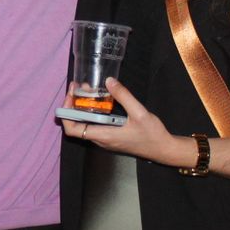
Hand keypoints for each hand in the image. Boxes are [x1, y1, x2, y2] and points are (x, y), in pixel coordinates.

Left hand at [60, 78, 193, 168]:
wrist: (163, 149)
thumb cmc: (152, 134)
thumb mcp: (139, 113)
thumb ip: (123, 96)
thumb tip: (109, 81)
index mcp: (104, 136)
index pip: (73, 130)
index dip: (66, 113)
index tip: (71, 96)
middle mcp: (101, 140)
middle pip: (77, 124)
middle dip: (74, 105)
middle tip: (79, 87)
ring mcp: (106, 139)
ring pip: (86, 124)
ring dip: (83, 107)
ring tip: (88, 89)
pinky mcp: (111, 137)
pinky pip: (95, 124)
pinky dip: (93, 111)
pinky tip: (100, 99)